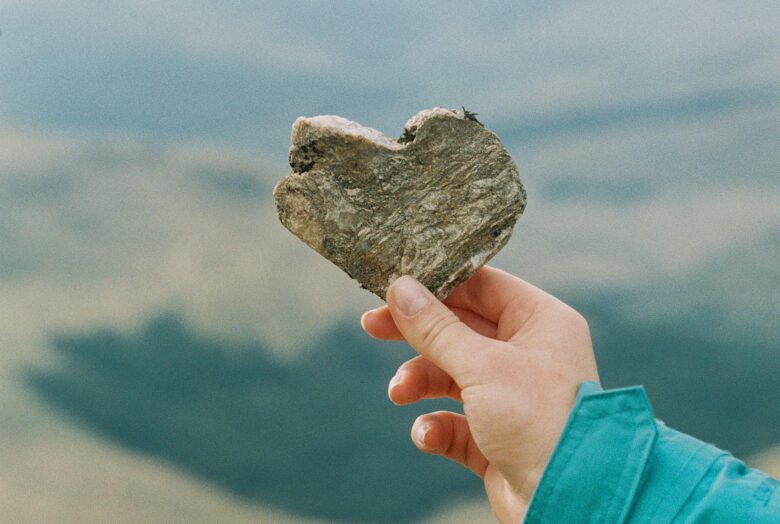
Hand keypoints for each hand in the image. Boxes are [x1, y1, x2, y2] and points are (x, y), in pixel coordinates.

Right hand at [361, 267, 597, 522]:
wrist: (571, 500)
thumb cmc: (539, 421)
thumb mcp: (482, 366)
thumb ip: (436, 328)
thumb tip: (400, 289)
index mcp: (540, 322)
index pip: (482, 287)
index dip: (437, 284)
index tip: (393, 287)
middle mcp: (528, 354)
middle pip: (459, 329)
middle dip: (416, 334)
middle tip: (372, 326)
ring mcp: (511, 396)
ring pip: (451, 375)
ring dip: (420, 382)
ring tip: (400, 392)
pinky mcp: (496, 436)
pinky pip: (455, 421)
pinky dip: (436, 426)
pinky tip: (428, 435)